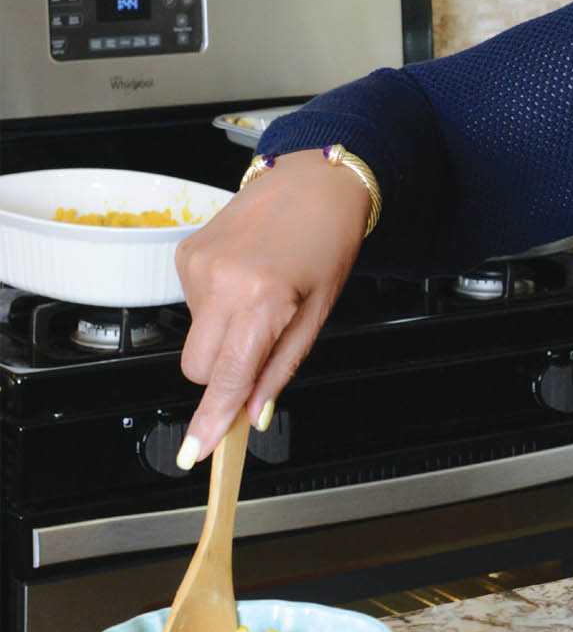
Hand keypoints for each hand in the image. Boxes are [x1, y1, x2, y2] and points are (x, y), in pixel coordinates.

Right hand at [174, 150, 372, 462]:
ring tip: (262, 295)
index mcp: (262, 299)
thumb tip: (254, 412)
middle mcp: (222, 281)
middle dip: (221, 376)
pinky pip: (193, 304)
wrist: (315, 182)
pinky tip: (245, 277)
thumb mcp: (318, 313)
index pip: (226, 377)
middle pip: (197, 367)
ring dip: (224, 332)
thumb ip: (281, 367)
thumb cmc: (328, 241)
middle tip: (259, 351)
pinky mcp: (185, 253)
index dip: (212, 419)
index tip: (197, 449)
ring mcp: (198, 265)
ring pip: (195, 335)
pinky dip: (217, 304)